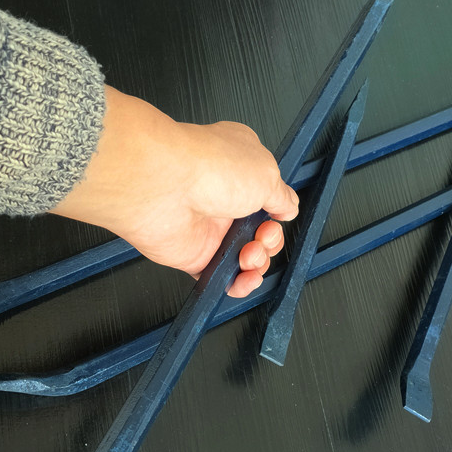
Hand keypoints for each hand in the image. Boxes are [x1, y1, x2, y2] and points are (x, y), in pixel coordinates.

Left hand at [50, 86, 298, 296]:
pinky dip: (236, 284)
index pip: (269, 197)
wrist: (163, 186)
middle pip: (260, 231)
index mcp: (244, 169)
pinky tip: (242, 279)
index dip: (278, 212)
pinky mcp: (195, 253)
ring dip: (257, 262)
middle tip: (262, 236)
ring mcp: (210, 226)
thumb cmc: (207, 167)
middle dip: (270, 240)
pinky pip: (221, 276)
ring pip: (245, 256)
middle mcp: (225, 196)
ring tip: (249, 256)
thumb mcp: (267, 175)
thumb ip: (282, 197)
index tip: (279, 215)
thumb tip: (289, 207)